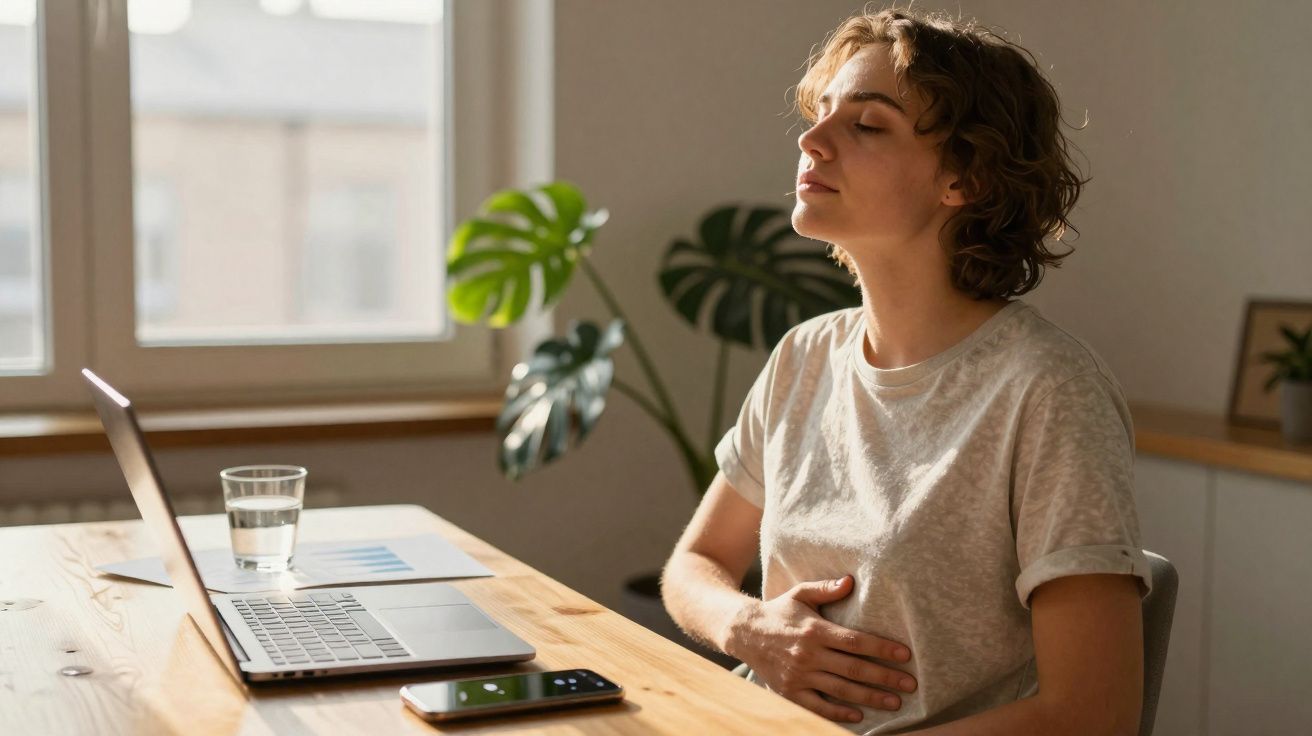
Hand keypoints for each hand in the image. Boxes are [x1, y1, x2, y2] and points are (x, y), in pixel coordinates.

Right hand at [727, 575, 916, 722]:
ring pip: (841, 690)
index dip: (882, 648)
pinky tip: (859, 715)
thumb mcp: (800, 593)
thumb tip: (851, 580)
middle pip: (854, 669)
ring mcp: (799, 675)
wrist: (743, 633)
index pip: (855, 641)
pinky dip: (839, 713)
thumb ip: (826, 588)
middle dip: (885, 677)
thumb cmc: (779, 612)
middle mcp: (808, 654)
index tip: (905, 655)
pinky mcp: (790, 691)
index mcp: (815, 630)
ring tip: (894, 702)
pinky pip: (818, 707)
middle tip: (910, 684)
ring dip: (870, 697)